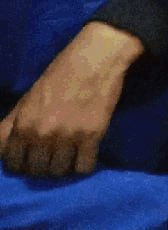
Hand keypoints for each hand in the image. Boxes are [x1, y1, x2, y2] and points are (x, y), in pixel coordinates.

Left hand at [0, 22, 142, 176]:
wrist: (97, 57)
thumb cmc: (61, 74)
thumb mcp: (28, 98)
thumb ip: (12, 124)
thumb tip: (2, 148)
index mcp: (23, 123)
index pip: (12, 163)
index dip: (21, 163)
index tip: (31, 158)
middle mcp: (42, 133)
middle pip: (36, 171)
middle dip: (42, 166)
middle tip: (52, 156)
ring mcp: (68, 135)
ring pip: (59, 172)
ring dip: (63, 166)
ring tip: (69, 154)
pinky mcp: (92, 135)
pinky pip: (84, 166)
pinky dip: (84, 163)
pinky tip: (85, 152)